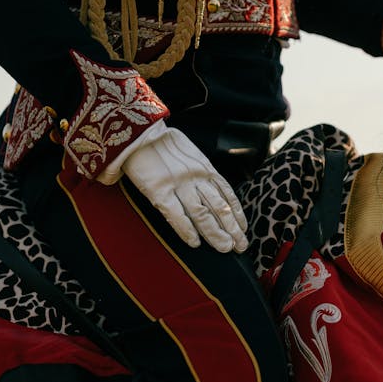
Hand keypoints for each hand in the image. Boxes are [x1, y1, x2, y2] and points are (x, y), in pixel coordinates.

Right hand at [120, 124, 248, 252]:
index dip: (237, 214)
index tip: (243, 230)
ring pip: (203, 214)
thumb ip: (201, 172)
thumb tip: (213, 192)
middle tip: (241, 246)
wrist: (138, 133)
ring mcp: (178, 184)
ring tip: (225, 248)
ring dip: (215, 233)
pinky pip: (176, 215)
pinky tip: (195, 243)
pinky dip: (187, 231)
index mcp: (205, 167)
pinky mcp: (159, 191)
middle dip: (233, 229)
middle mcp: (196, 177)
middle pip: (219, 207)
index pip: (227, 194)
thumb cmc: (162, 144)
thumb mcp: (190, 154)